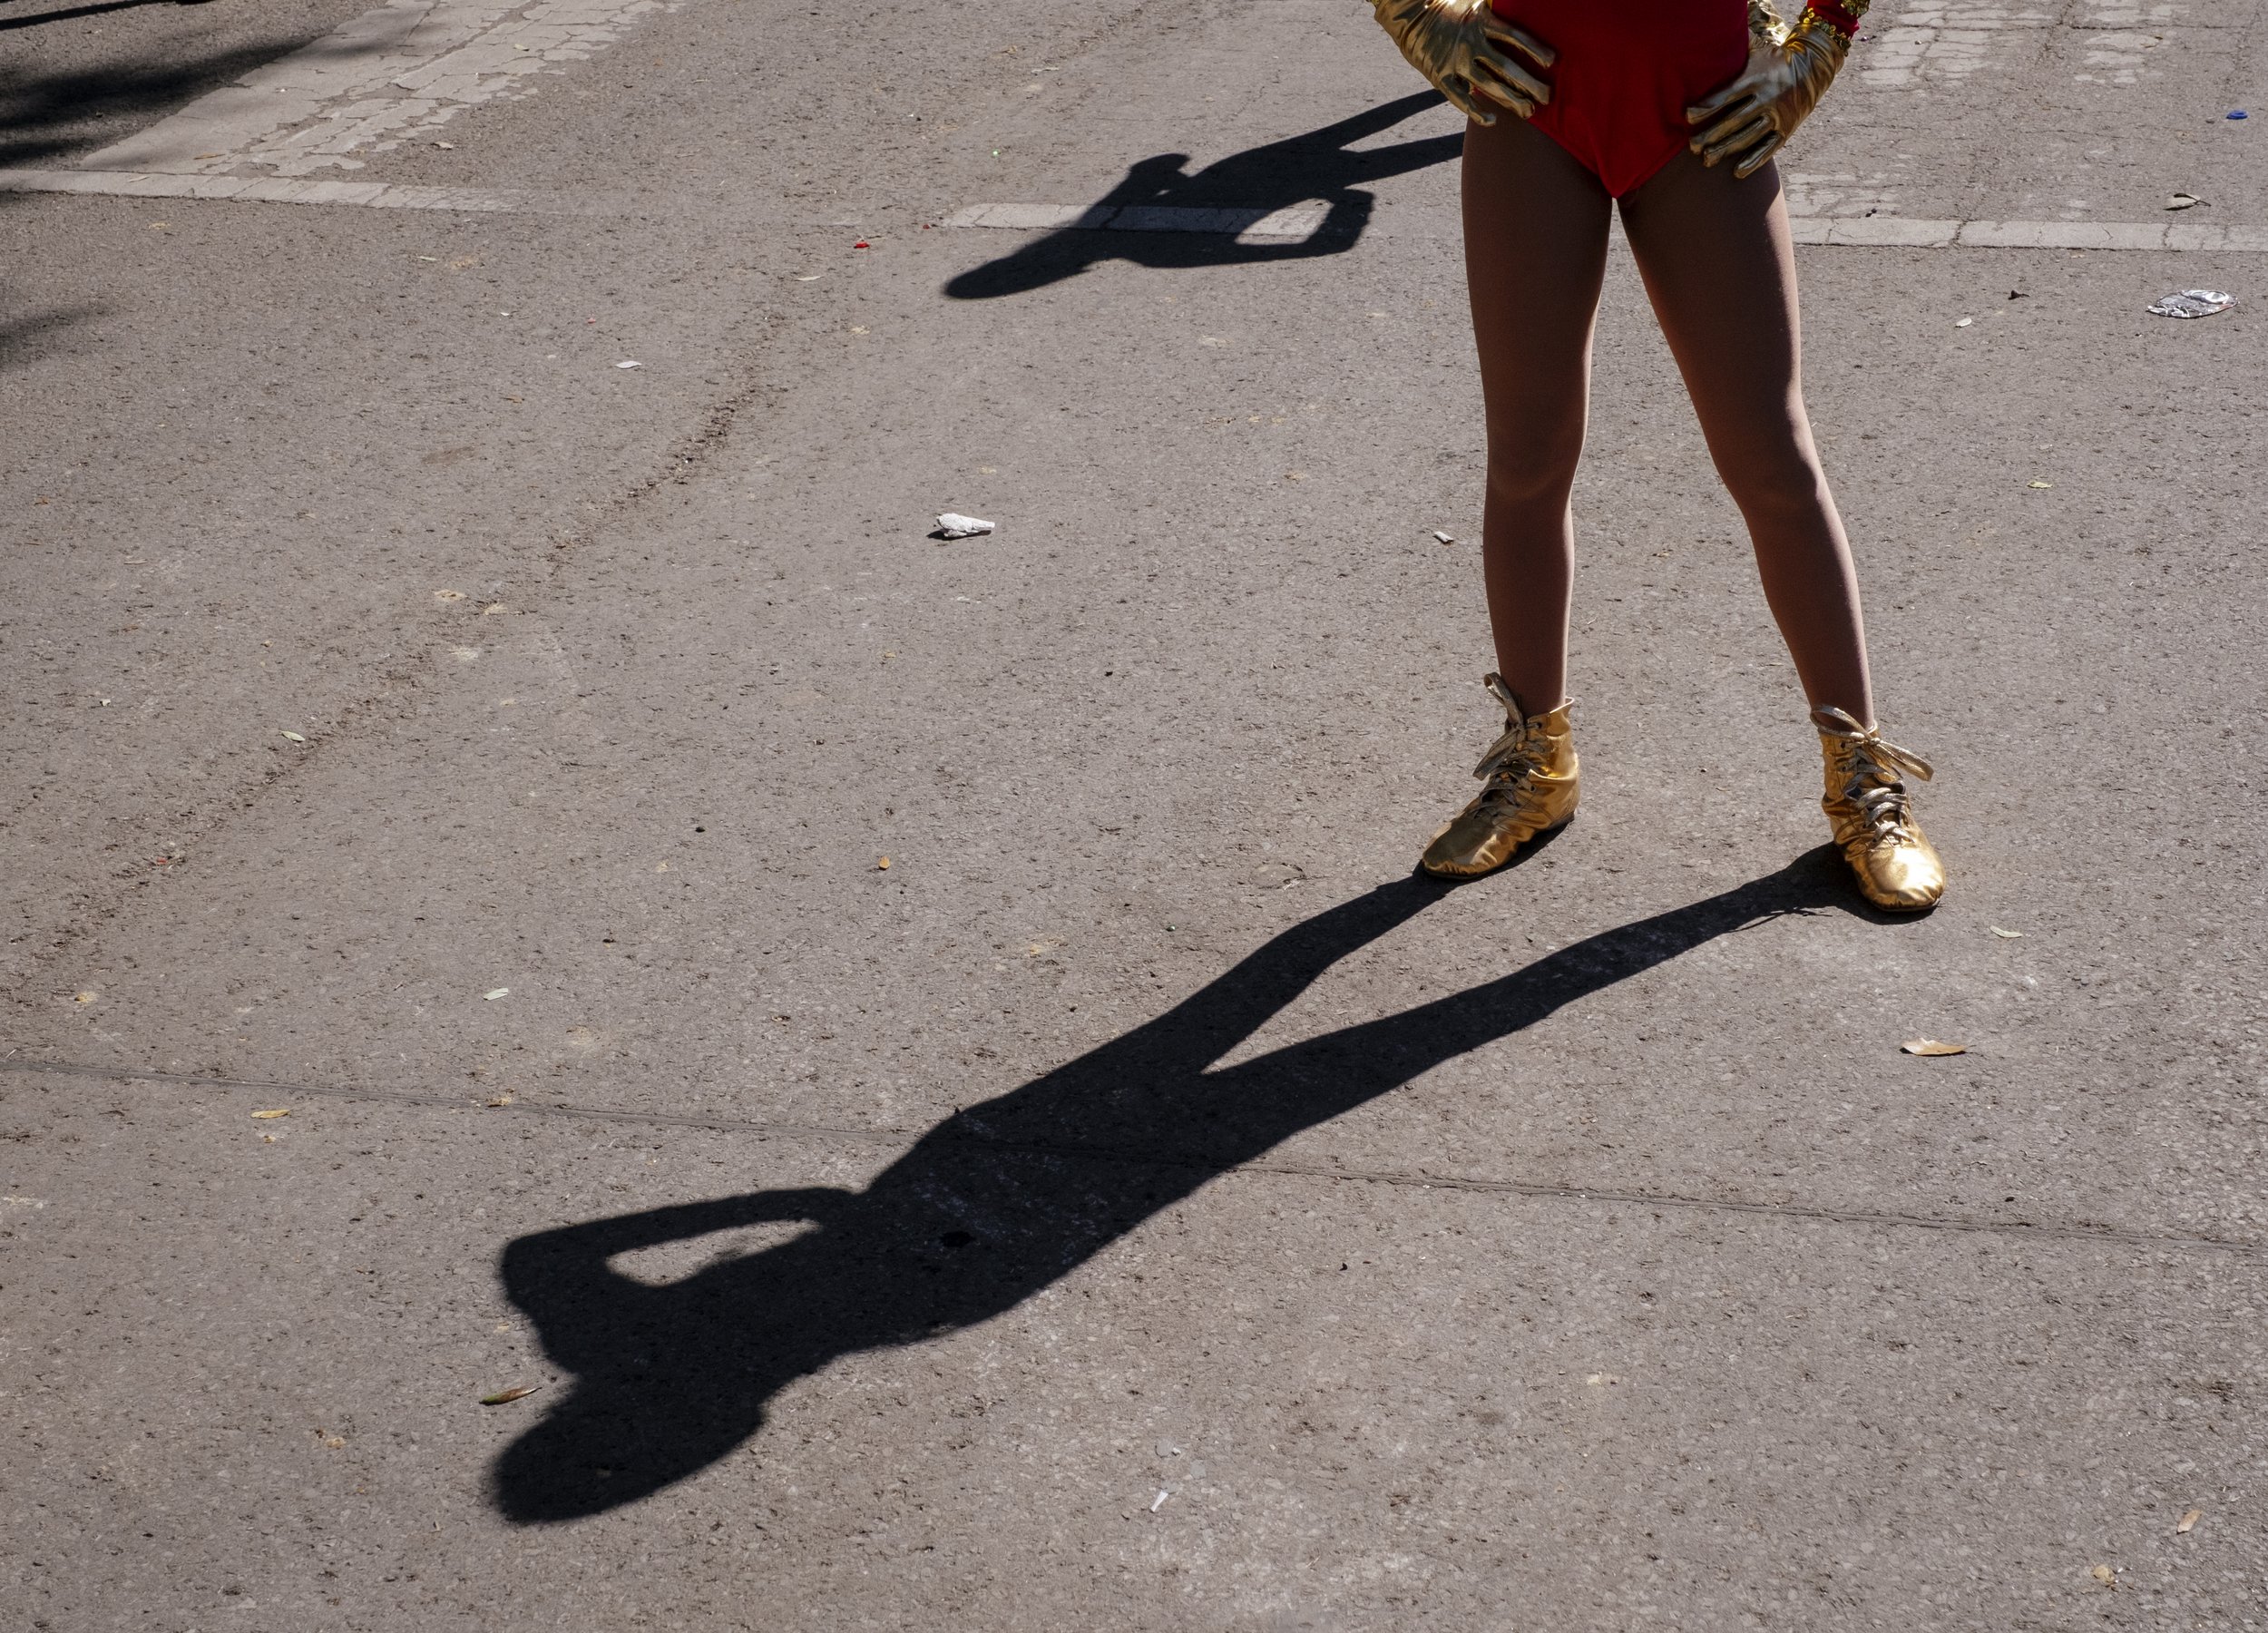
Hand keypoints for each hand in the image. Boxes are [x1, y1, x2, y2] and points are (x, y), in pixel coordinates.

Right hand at [1372, 0, 1554, 125]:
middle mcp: (1471, 42)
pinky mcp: (1440, 76)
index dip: (1534, 49)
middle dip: (1529, 83)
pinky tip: (1492, 120)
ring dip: (1510, 99)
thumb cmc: (1447, 7)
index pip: (1515, 36)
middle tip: (1547, 97)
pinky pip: (1460, 98)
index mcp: (1482, 20)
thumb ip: (1495, 10)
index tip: (1551, 61)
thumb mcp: (1474, 1)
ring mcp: (1456, 61)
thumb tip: (1518, 13)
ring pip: (1489, 85)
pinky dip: (1476, 110)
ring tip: (1528, 111)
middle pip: (1507, 66)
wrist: (1410, 14)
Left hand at [1686, 11, 1851, 178]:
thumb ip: (1733, 48)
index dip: (1707, 106)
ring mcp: (1778, 115)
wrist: (1814, 66)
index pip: (1727, 95)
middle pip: (1734, 120)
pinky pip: (1768, 148)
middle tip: (1691, 147)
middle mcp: (1767, 98)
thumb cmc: (1773, 59)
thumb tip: (1711, 30)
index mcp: (1756, 78)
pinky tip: (1736, 172)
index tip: (1687, 116)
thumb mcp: (1756, 50)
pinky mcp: (1787, 130)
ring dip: (1726, 150)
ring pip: (1748, 137)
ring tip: (1707, 160)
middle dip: (1711, 135)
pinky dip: (1753, 161)